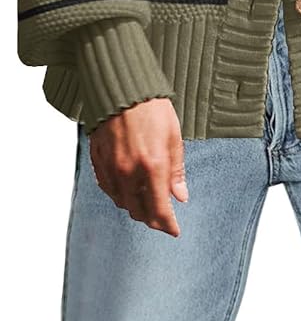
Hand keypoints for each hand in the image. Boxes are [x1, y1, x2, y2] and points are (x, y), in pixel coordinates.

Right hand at [88, 97, 187, 236]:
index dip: (168, 225)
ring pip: (122, 202)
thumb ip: (177, 171)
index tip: (174, 230)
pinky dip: (118, 194)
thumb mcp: (174, 137)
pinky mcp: (98, 161)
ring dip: (135, 207)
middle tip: (162, 217)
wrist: (124, 89)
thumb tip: (181, 196)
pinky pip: (107, 189)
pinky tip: (127, 189)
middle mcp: (130, 172)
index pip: (160, 210)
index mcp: (153, 167)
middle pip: (138, 211)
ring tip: (146, 203)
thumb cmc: (153, 109)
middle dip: (152, 218)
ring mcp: (111, 168)